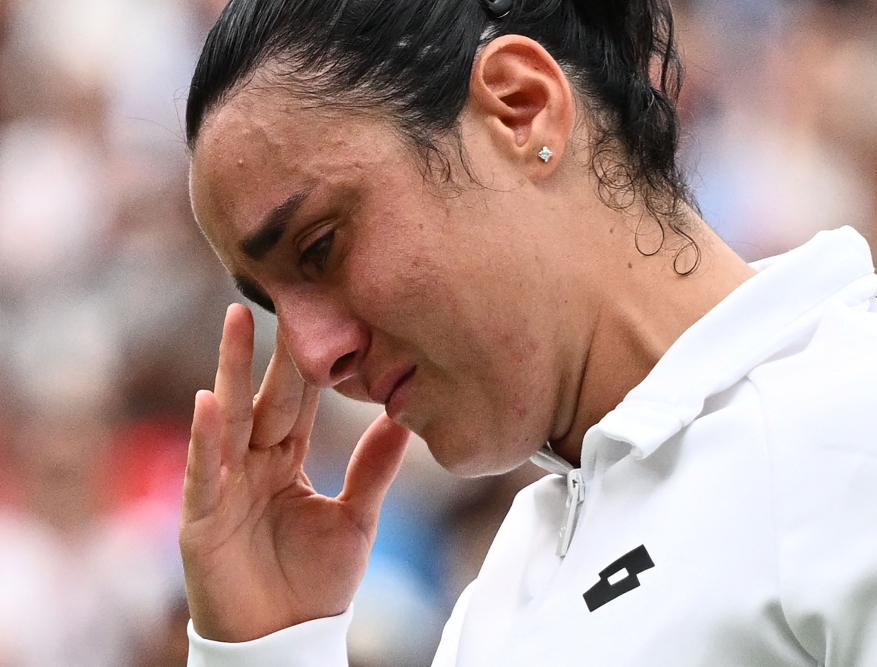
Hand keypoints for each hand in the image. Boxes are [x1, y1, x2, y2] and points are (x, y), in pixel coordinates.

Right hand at [180, 304, 409, 641]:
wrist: (287, 638)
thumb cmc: (314, 582)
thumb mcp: (356, 518)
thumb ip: (373, 468)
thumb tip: (403, 418)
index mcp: (287, 460)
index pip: (300, 401)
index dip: (311, 362)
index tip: (327, 313)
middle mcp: (253, 464)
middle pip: (265, 397)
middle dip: (268, 349)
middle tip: (277, 293)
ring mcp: (223, 487)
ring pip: (229, 420)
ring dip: (229, 370)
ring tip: (234, 320)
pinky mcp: (202, 518)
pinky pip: (204, 473)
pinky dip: (206, 439)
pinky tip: (209, 401)